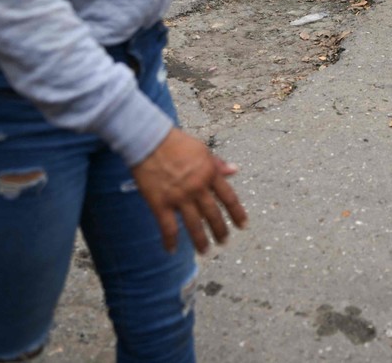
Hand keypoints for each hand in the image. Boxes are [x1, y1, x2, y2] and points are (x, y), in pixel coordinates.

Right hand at [130, 128, 248, 254]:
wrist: (149, 140)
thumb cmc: (176, 142)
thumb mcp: (202, 149)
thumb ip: (217, 163)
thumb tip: (234, 170)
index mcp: (210, 173)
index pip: (228, 198)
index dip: (237, 213)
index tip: (243, 225)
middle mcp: (198, 187)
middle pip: (213, 214)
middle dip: (220, 230)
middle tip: (224, 241)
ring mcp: (179, 197)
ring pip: (194, 225)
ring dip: (201, 241)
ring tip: (205, 251)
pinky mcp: (161, 203)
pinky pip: (168, 227)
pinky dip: (170, 241)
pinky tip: (171, 250)